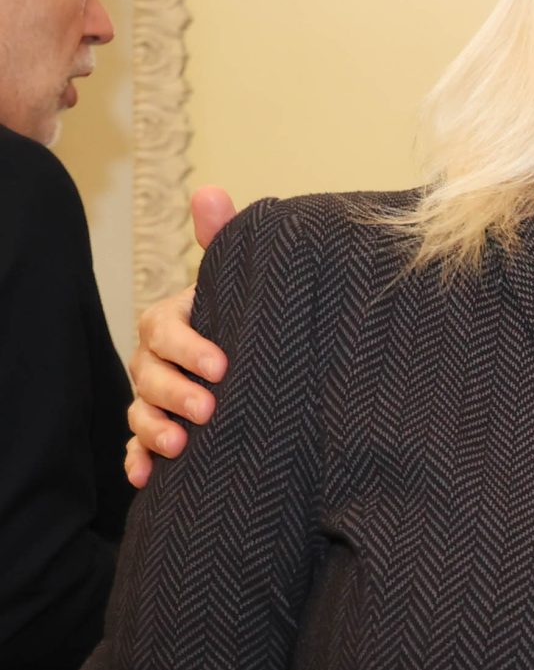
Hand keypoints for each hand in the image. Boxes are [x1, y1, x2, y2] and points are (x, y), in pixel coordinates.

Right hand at [121, 186, 236, 489]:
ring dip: (154, 431)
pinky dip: (139, 461)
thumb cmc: (245, 312)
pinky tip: (147, 478)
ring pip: (140, 412)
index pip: (166, 330)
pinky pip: (139, 447)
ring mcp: (154, 395)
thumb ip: (223, 240)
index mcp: (173, 321)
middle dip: (174, 393)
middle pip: (149, 376)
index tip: (222, 365)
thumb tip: (211, 192)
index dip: (189, 347)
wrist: (259, 356)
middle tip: (210, 409)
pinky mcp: (161, 429)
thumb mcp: (238, 280)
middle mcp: (156, 359)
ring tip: (181, 446)